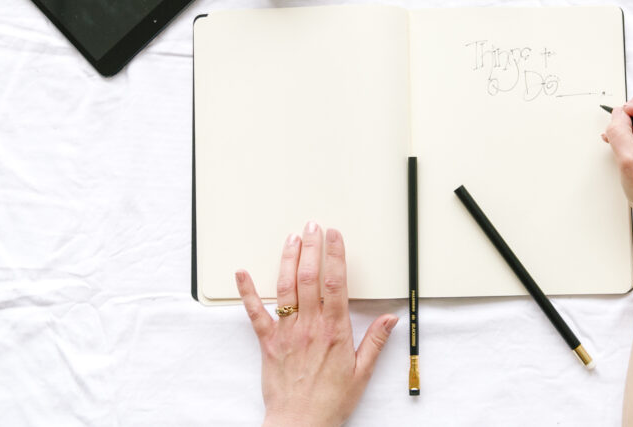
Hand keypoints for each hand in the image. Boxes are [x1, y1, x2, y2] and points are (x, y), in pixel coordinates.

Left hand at [235, 223, 397, 426]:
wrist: (299, 424)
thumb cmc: (330, 402)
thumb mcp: (362, 372)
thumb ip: (376, 341)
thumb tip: (390, 318)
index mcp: (335, 331)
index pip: (335, 283)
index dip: (335, 255)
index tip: (335, 235)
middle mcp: (310, 326)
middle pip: (309, 278)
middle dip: (311, 248)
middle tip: (313, 226)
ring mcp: (287, 332)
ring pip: (286, 288)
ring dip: (288, 259)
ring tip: (292, 238)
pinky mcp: (268, 342)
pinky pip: (255, 313)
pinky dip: (247, 291)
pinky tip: (242, 272)